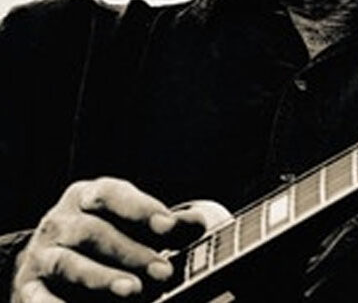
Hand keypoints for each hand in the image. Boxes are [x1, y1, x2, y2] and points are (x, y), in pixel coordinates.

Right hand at [12, 178, 229, 301]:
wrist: (50, 262)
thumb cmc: (106, 237)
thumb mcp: (132, 224)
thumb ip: (165, 226)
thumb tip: (199, 224)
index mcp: (88, 197)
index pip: (111, 194)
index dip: (140, 208)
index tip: (169, 226)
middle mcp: (61, 222)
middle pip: (94, 232)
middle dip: (132, 252)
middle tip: (165, 272)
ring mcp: (43, 254)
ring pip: (69, 264)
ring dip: (102, 278)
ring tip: (133, 291)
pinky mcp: (30, 287)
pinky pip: (39, 297)